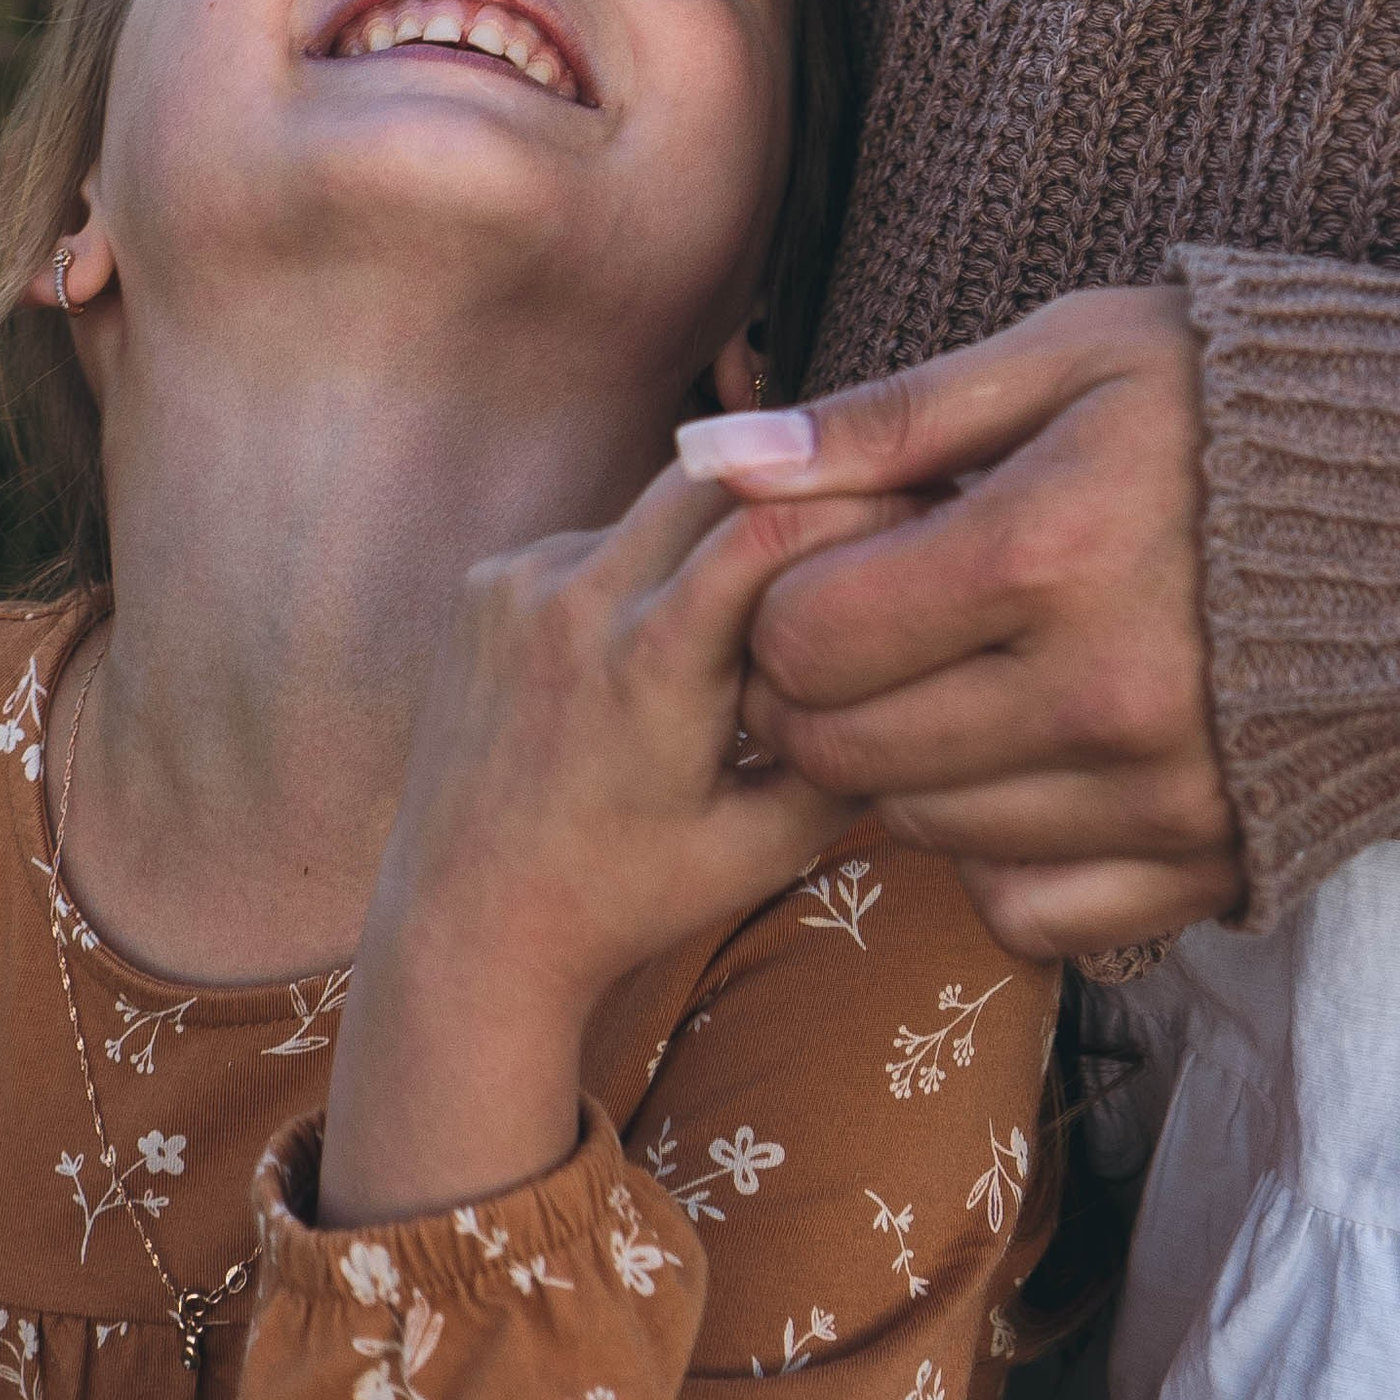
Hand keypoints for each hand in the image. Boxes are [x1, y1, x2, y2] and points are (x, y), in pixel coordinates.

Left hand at [318, 461, 905, 1222]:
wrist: (467, 920)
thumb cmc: (629, 895)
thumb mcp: (768, 845)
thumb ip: (854, 749)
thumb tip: (933, 647)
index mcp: (653, 660)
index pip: (773, 522)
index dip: (855, 503)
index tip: (913, 514)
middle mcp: (577, 597)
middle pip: (717, 479)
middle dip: (795, 491)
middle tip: (855, 525)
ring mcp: (518, 579)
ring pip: (656, 506)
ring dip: (712, 537)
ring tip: (745, 616)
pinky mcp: (484, 580)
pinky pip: (594, 540)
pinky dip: (640, 569)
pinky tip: (649, 646)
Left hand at [690, 286, 1247, 959]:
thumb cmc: (1239, 400)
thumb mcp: (1068, 355)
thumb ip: (883, 419)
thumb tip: (711, 452)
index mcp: (1047, 553)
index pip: (801, 636)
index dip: (777, 599)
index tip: (824, 559)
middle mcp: (1100, 699)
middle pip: (841, 752)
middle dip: (809, 691)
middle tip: (859, 627)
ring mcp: (1162, 799)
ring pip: (922, 832)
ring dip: (900, 765)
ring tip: (955, 674)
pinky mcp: (1214, 865)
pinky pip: (1028, 912)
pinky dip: (994, 854)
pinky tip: (1020, 763)